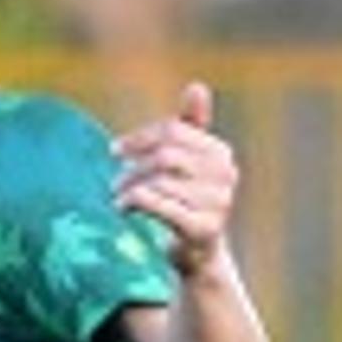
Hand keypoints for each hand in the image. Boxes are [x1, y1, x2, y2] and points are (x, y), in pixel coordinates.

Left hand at [113, 81, 236, 272]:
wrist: (196, 256)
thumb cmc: (184, 202)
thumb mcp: (185, 162)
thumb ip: (188, 127)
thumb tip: (196, 86)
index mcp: (219, 152)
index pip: (173, 131)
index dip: (139, 138)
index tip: (114, 151)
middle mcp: (226, 174)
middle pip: (165, 155)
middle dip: (134, 167)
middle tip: (115, 182)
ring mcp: (219, 203)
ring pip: (160, 181)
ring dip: (130, 188)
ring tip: (118, 198)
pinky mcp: (205, 229)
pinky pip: (160, 205)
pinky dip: (135, 203)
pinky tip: (123, 209)